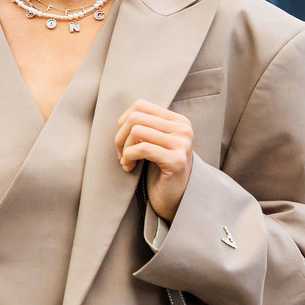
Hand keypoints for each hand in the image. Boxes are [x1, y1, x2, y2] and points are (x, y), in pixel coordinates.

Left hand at [115, 99, 194, 222]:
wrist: (174, 199)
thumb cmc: (160, 170)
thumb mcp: (155, 142)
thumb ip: (145, 126)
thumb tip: (122, 119)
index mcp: (179, 121)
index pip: (140, 105)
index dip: (123, 122)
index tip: (123, 141)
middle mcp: (183, 129)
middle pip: (136, 118)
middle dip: (120, 137)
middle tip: (120, 154)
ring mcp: (182, 144)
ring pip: (137, 131)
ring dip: (124, 149)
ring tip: (126, 161)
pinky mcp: (176, 160)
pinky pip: (142, 149)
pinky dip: (129, 157)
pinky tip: (129, 167)